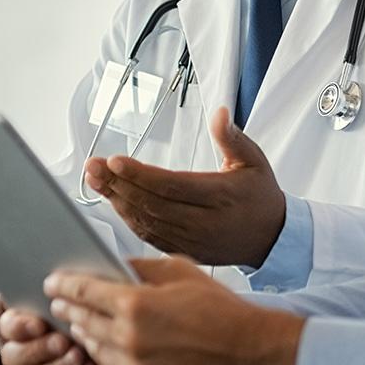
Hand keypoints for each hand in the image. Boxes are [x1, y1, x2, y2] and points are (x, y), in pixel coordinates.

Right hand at [0, 293, 128, 364]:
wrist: (128, 342)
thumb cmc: (102, 309)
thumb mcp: (87, 290)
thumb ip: (74, 284)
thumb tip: (75, 272)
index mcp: (28, 321)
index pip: (6, 324)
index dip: (17, 325)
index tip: (38, 321)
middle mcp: (32, 350)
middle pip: (11, 356)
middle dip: (35, 349)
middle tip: (61, 339)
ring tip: (78, 355)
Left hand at [44, 257, 303, 364]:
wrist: (249, 350)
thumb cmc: (218, 309)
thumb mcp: (178, 271)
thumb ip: (139, 267)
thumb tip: (113, 264)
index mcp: (135, 304)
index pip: (83, 292)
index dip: (63, 285)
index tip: (52, 283)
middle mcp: (130, 339)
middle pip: (83, 321)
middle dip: (69, 310)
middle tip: (61, 303)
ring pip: (95, 349)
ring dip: (85, 335)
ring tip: (82, 324)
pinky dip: (110, 358)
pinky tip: (110, 348)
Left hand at [82, 107, 285, 266]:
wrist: (272, 238)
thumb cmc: (260, 196)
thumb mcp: (254, 160)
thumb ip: (232, 137)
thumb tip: (220, 113)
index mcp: (221, 197)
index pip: (172, 185)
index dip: (140, 175)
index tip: (114, 161)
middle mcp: (204, 222)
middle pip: (152, 204)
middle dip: (118, 184)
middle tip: (93, 166)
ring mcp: (193, 241)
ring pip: (147, 222)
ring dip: (117, 200)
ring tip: (95, 179)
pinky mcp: (185, 251)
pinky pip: (150, 237)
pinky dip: (128, 219)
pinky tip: (114, 200)